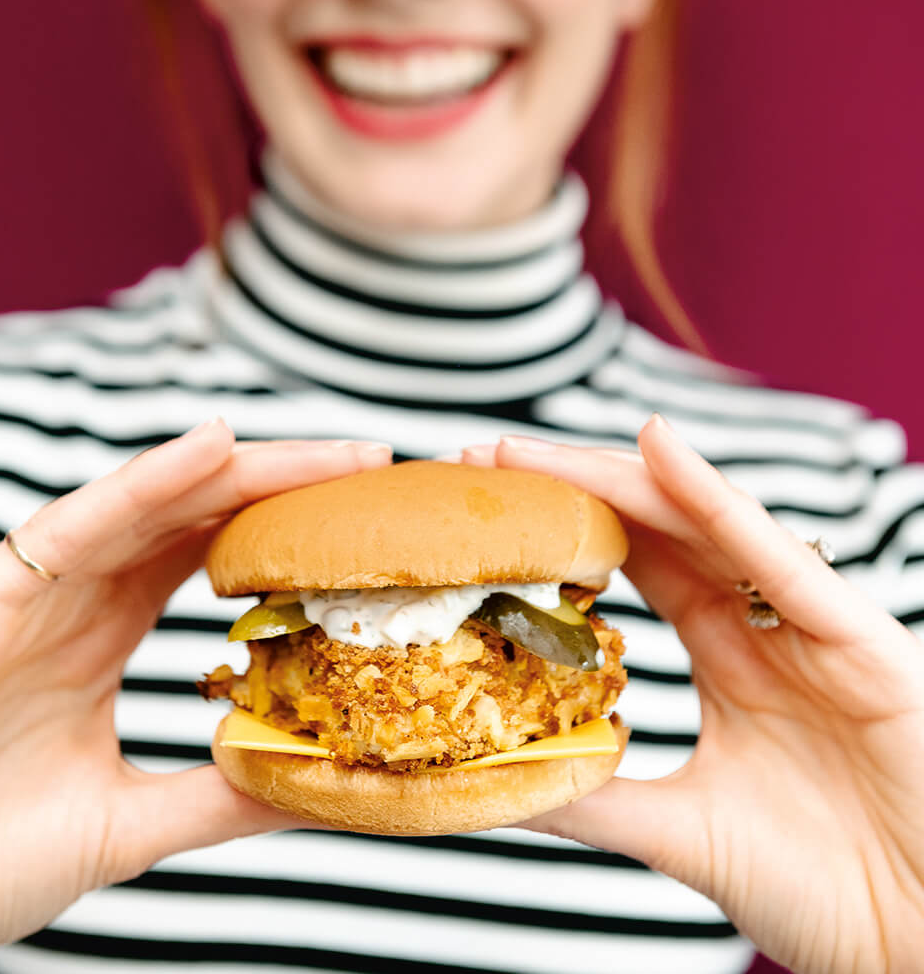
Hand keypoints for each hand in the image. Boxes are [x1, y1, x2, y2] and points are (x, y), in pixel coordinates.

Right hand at [0, 421, 390, 956]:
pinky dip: (143, 484)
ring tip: (326, 451)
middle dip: (283, 484)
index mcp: (101, 634)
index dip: (281, 528)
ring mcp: (34, 592)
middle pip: (193, 514)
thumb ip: (212, 795)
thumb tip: (314, 785)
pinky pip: (74, 524)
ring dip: (239, 469)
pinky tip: (211, 448)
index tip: (365, 520)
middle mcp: (74, 598)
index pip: (207, 556)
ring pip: (148, 503)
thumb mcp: (124, 822)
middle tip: (372, 463)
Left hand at [463, 419, 923, 973]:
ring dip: (616, 479)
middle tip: (482, 462)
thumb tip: (498, 780)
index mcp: (730, 660)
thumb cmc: (831, 890)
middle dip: (571, 490)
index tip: (483, 509)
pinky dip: (714, 499)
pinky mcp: (858, 638)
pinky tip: (658, 450)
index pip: (634, 568)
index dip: (563, 533)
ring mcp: (809, 624)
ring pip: (703, 525)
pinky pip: (775, 557)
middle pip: (656, 531)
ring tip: (533, 451)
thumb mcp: (685, 832)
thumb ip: (600, 797)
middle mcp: (766, 627)